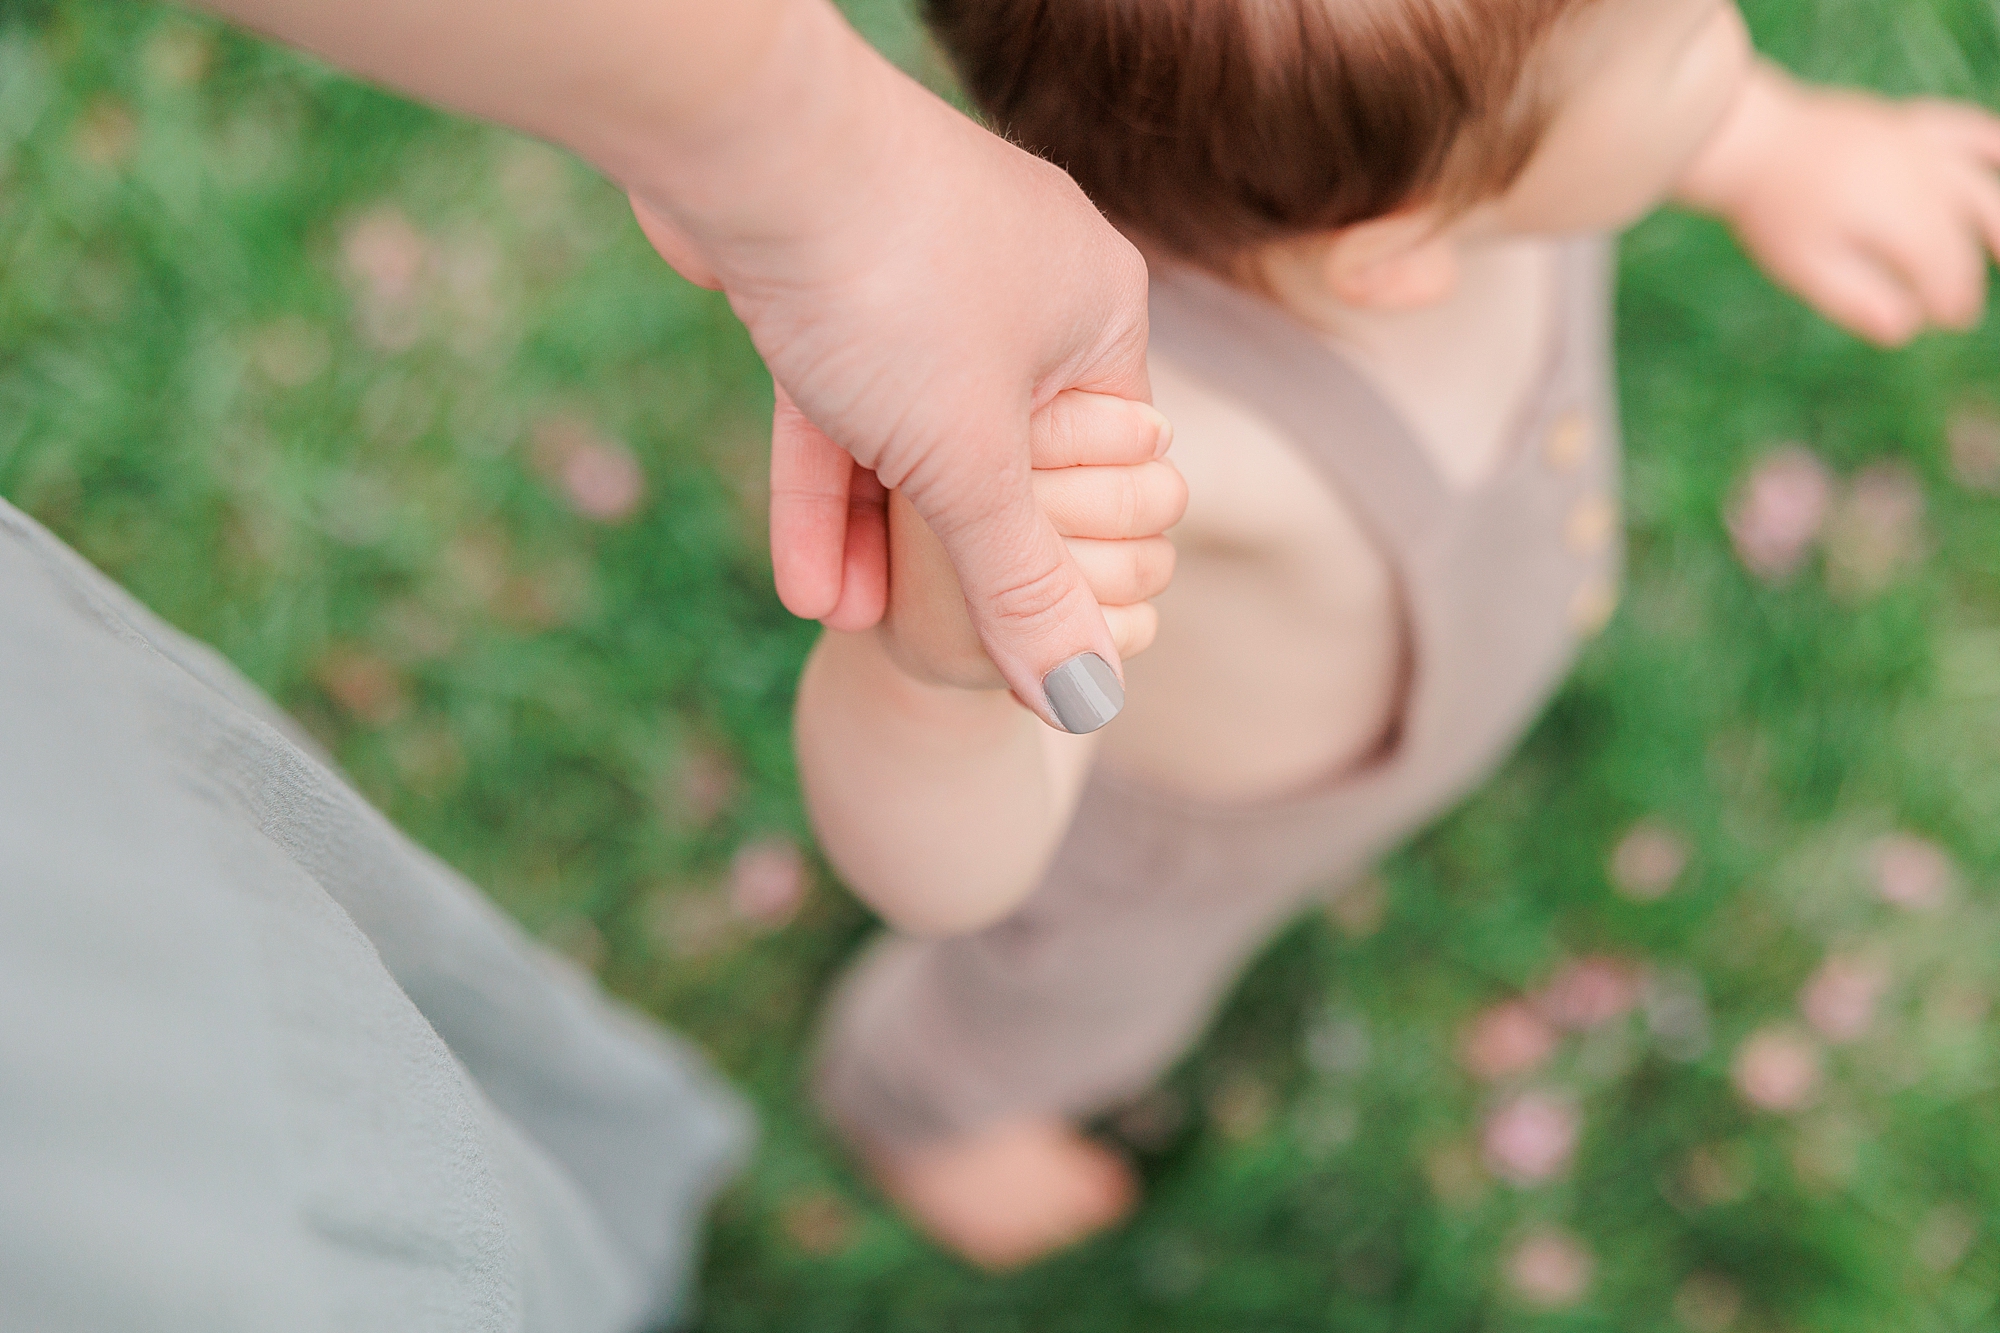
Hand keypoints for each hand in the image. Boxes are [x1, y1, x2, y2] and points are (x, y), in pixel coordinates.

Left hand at [626, 2, 1157, 731]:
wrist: (747, 141)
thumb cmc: (895, 286)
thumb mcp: (970, 467)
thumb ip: (1025, 589)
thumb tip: (1086, 702)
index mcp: (1094, 309)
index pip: (1106, 457)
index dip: (1061, 551)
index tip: (1023, 625)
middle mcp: (1020, 280)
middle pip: (997, 450)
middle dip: (947, 552)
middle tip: (923, 631)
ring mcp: (918, 267)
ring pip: (907, 428)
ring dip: (873, 531)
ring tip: (842, 618)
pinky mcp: (828, 271)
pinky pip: (841, 395)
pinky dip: (824, 482)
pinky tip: (804, 581)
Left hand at [1679, 64, 1999, 345]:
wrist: (1751, 141)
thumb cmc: (1774, 211)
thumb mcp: (1806, 267)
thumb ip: (1856, 299)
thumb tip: (1904, 331)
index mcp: (1897, 213)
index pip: (1942, 264)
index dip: (1951, 297)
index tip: (1950, 321)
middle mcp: (1919, 174)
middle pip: (1964, 227)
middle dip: (1969, 271)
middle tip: (1962, 311)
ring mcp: (1916, 143)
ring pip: (1978, 179)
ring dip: (1999, 215)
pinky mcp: (1906, 122)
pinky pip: (1963, 128)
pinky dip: (1991, 143)